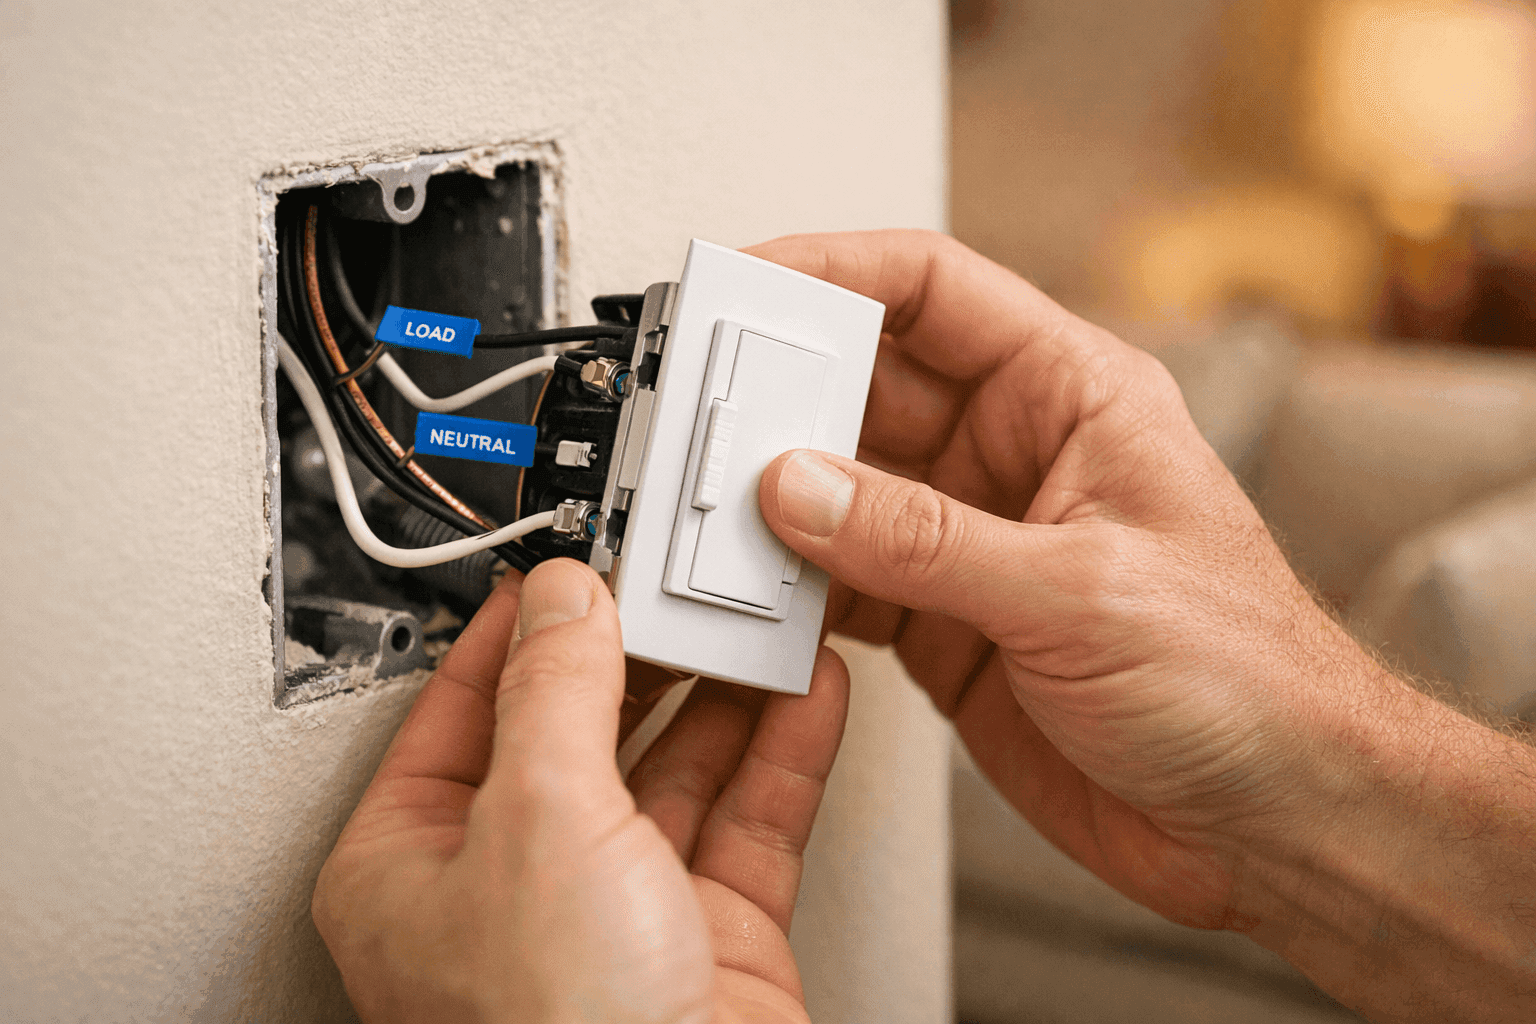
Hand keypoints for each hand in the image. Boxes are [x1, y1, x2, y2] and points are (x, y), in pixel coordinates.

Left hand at [312, 558, 848, 1023]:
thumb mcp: (538, 825)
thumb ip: (558, 694)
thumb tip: (564, 599)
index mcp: (418, 863)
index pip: (466, 703)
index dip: (524, 623)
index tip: (578, 560)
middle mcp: (516, 884)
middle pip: (584, 727)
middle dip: (644, 649)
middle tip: (685, 578)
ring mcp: (620, 910)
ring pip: (679, 768)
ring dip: (726, 691)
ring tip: (759, 617)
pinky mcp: (712, 936)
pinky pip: (751, 818)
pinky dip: (784, 749)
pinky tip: (805, 693)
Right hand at [748, 230, 1535, 1020]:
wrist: (1275, 824)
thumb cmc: (1249, 683)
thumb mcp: (1082, 590)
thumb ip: (925, 542)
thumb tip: (798, 487)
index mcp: (1072, 398)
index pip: (932, 293)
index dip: (833, 270)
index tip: (747, 280)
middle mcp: (1014, 458)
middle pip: (867, 388)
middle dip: (780, 392)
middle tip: (699, 407)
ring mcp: (973, 543)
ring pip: (842, 488)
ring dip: (774, 496)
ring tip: (706, 504)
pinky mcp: (947, 626)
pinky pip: (844, 580)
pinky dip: (791, 584)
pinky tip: (754, 587)